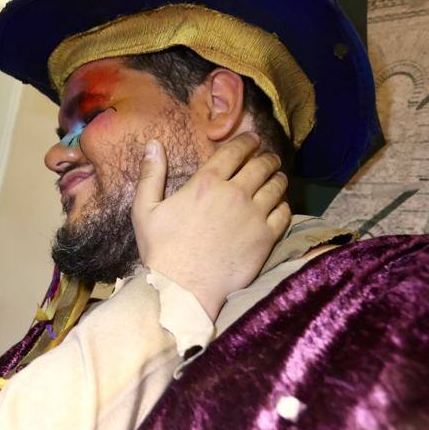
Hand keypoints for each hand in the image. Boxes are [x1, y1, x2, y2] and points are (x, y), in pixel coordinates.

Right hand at [132, 134, 289, 319]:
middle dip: (267, 157)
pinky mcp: (266, 238)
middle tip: (268, 158)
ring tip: (277, 178)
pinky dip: (283, 204)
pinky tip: (279, 205)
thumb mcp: (144, 210)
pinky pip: (284, 212)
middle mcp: (235, 193)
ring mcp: (253, 215)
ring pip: (277, 186)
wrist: (183, 289)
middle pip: (261, 165)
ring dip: (278, 178)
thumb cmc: (161, 250)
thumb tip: (153, 144)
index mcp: (206, 182)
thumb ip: (151, 175)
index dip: (247, 141)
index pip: (235, 150)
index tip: (252, 140)